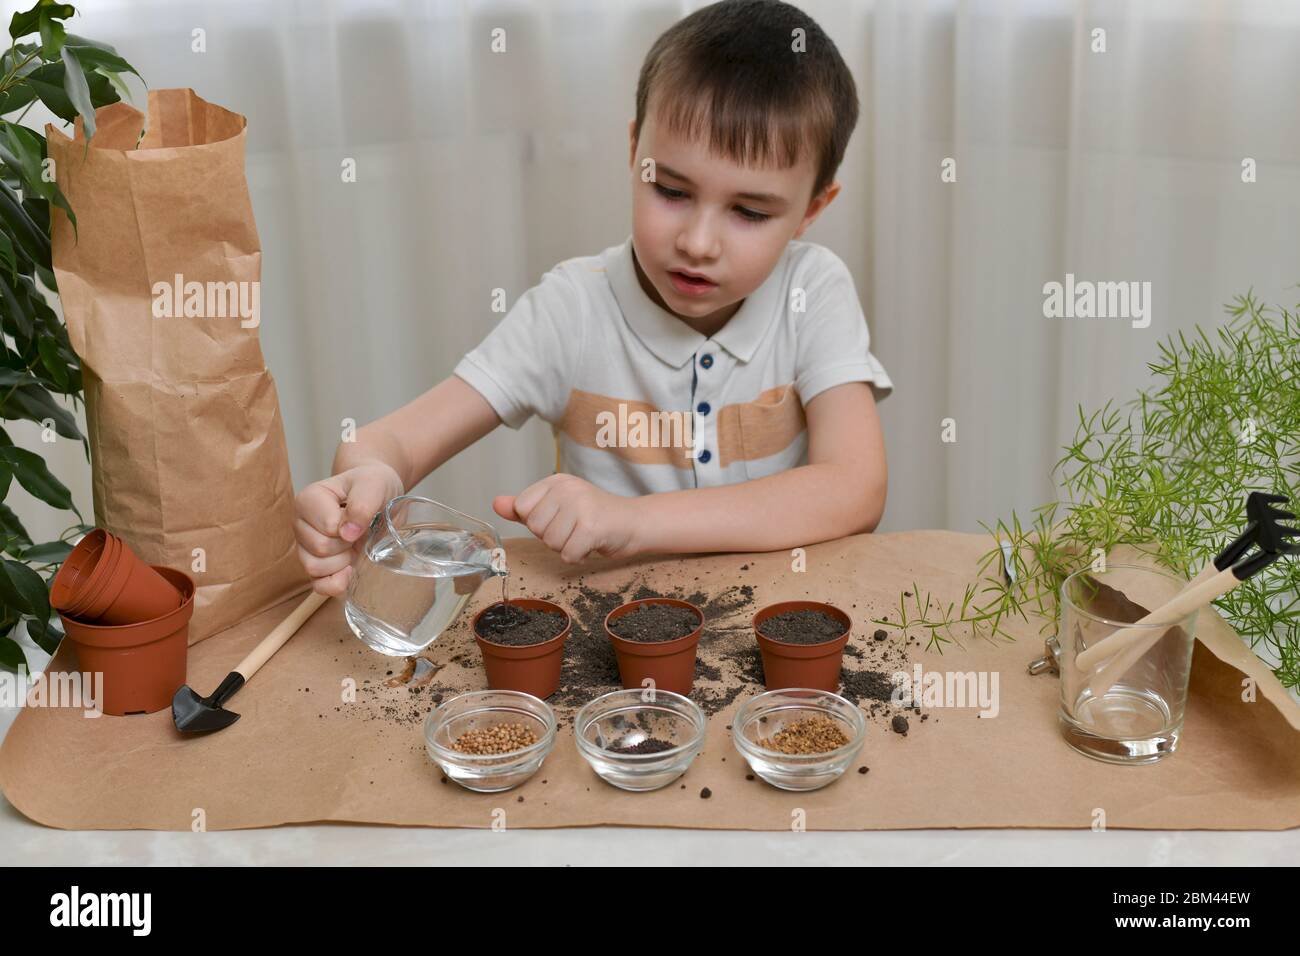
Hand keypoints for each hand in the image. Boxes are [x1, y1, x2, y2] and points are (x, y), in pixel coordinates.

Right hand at [294, 461, 405, 595]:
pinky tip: (351, 571)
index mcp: (308, 499)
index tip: (360, 515)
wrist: (379, 496)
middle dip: (347, 544)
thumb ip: (361, 504)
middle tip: (359, 531)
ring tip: (354, 546)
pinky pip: (318, 586)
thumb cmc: (372, 486)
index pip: (328, 527)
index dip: (350, 527)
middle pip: (320, 548)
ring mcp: (305, 546)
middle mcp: (301, 524)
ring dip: (342, 562)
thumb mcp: (374, 485)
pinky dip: (336, 584)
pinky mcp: (316, 565)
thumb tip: (347, 533)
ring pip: (314, 568)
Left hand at [493, 474, 638, 562]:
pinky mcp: (592, 526)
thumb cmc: (593, 518)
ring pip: (551, 543)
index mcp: (555, 481)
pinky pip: (568, 555)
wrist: (634, 523)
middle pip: (535, 528)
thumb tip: (496, 504)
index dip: (539, 522)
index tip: (560, 519)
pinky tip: (592, 544)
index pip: (523, 508)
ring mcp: (580, 505)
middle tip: (575, 529)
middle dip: (553, 537)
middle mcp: (567, 488)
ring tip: (584, 536)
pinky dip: (579, 557)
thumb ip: (525, 508)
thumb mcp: (556, 508)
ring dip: (566, 548)